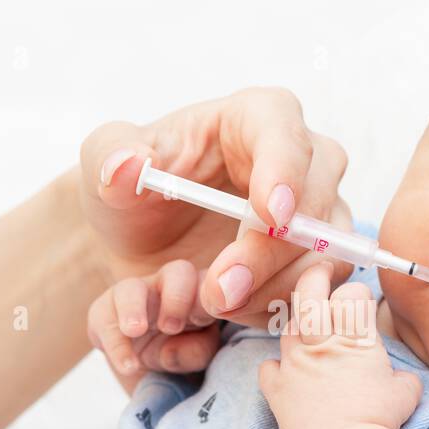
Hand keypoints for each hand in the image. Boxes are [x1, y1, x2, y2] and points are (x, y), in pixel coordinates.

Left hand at [78, 88, 355, 344]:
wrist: (139, 243)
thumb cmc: (131, 189)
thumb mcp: (104, 163)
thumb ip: (110, 158)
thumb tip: (127, 165)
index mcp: (258, 117)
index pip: (284, 133)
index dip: (285, 173)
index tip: (271, 215)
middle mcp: (304, 162)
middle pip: (314, 203)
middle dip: (268, 253)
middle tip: (218, 289)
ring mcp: (317, 215)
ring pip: (324, 255)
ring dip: (271, 289)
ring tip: (212, 304)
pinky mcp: (314, 261)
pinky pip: (314, 290)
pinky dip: (273, 308)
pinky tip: (229, 311)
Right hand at [87, 259, 219, 376]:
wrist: (144, 368)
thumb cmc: (180, 355)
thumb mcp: (195, 358)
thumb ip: (196, 351)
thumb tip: (174, 349)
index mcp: (201, 293)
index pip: (213, 284)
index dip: (213, 295)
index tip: (208, 317)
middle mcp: (170, 287)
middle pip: (178, 272)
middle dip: (176, 297)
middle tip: (172, 328)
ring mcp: (137, 296)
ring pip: (132, 287)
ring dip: (133, 308)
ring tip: (135, 331)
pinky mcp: (105, 312)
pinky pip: (103, 317)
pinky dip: (115, 344)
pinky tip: (128, 365)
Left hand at [258, 263, 421, 428]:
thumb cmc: (379, 419)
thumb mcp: (407, 393)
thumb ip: (402, 377)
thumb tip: (402, 379)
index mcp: (355, 337)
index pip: (353, 294)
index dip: (358, 293)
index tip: (361, 299)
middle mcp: (321, 341)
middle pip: (309, 293)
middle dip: (316, 276)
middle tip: (322, 271)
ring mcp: (294, 363)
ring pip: (287, 327)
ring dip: (298, 324)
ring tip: (308, 331)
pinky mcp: (277, 389)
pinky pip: (268, 368)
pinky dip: (275, 367)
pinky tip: (284, 372)